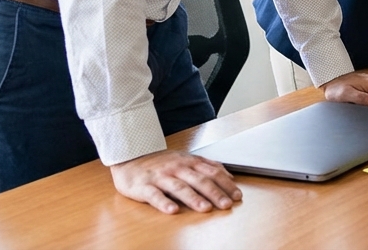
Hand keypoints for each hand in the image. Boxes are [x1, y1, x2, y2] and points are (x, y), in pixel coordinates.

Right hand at [110, 150, 241, 214]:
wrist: (130, 157)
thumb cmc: (162, 162)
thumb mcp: (187, 159)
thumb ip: (208, 166)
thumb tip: (229, 176)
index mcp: (189, 162)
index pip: (212, 172)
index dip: (226, 184)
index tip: (237, 195)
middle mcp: (177, 168)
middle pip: (199, 180)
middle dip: (215, 193)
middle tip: (227, 204)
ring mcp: (160, 176)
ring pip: (179, 187)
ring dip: (194, 198)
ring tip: (205, 208)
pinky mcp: (143, 186)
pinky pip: (154, 195)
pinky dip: (164, 202)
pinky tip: (172, 210)